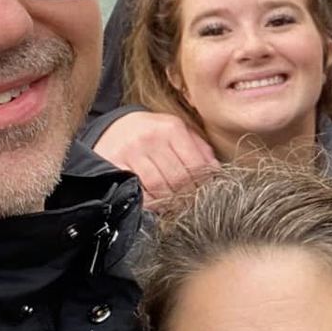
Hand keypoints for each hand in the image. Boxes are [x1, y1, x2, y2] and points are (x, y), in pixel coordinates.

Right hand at [94, 110, 219, 208]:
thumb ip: (200, 149)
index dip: (203, 182)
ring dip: (170, 200)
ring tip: (176, 203)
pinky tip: (157, 201)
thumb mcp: (178, 132)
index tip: (205, 191)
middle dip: (188, 194)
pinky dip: (151, 202)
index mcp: (171, 128)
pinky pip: (138, 191)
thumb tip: (216, 170)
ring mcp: (131, 152)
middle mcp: (151, 138)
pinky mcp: (115, 164)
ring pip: (158, 187)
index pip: (196, 163)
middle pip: (178, 178)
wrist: (116, 128)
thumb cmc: (155, 133)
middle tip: (191, 202)